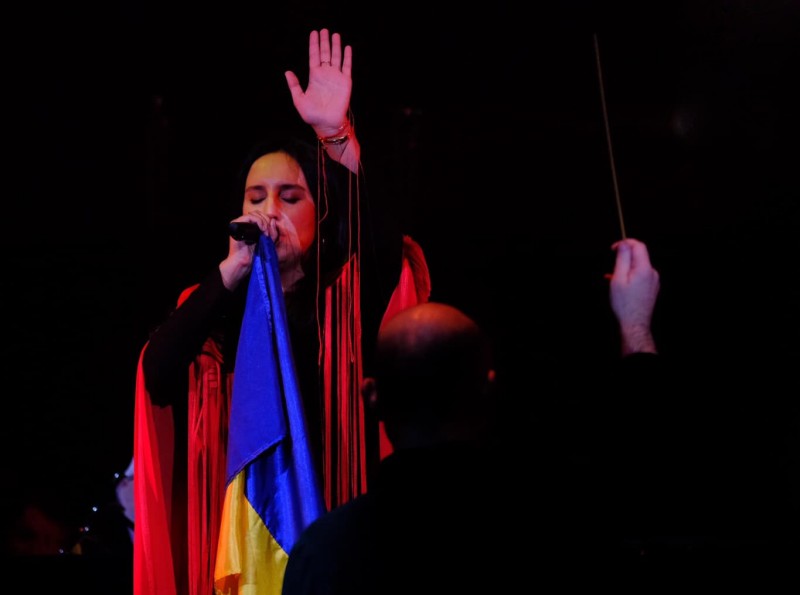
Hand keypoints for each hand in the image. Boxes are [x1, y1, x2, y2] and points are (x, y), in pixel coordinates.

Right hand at [220, 213, 304, 291]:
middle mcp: (244, 223)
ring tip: (266, 233)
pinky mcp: (236, 224)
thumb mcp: (268, 242)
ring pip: (254, 214)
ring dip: (263, 222)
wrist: (243, 262)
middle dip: (267, 221)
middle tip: (269, 232)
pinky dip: (258, 221)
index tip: (271, 231)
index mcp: (250, 226)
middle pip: (258, 213)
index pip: (260, 216)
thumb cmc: (254, 254)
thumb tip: (273, 220)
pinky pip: (249, 217)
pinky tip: (262, 230)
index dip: (268, 220)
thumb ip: (272, 232)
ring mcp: (239, 223)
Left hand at [285, 29, 352, 137]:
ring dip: (335, 46)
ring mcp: (336, 77)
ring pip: (336, 57)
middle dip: (324, 41)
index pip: (314, 56)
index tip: (314, 33)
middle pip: (325, 54)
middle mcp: (325, 74)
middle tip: (324, 30)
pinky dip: (347, 57)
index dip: (314, 45)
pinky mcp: (345, 82)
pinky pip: (347, 67)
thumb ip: (294, 85)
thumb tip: (287, 71)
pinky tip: (347, 47)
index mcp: (314, 77)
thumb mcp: (299, 100)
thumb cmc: (312, 114)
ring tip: (335, 34)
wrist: (327, 124)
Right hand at [608, 238, 659, 354]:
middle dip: (624, 258)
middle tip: (611, 267)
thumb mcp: (618, 278)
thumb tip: (624, 243)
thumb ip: (622, 258)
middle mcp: (652, 273)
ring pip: (638, 267)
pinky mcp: (652, 289)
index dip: (625, 243)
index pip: (638, 246)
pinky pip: (640, 277)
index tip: (613, 248)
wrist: (634, 324)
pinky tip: (619, 285)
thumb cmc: (624, 303)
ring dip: (625, 269)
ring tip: (612, 279)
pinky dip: (629, 277)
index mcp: (645, 268)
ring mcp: (653, 282)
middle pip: (639, 256)